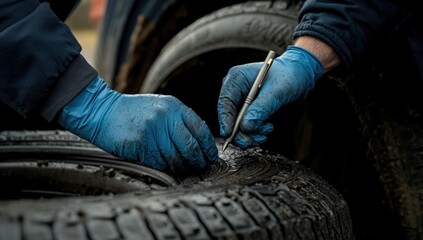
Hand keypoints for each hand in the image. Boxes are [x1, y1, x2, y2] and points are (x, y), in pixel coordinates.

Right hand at [57, 76, 218, 174]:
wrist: (103, 111)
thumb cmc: (135, 112)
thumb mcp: (161, 106)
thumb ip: (180, 121)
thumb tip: (200, 144)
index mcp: (174, 106)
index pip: (200, 129)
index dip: (208, 147)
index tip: (211, 157)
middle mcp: (165, 117)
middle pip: (191, 147)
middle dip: (198, 161)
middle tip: (200, 167)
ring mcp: (152, 131)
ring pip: (176, 158)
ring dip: (183, 168)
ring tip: (185, 171)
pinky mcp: (140, 144)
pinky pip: (159, 163)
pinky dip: (166, 169)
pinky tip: (168, 169)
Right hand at [217, 46, 323, 148]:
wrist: (299, 78)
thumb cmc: (289, 77)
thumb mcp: (277, 92)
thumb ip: (261, 109)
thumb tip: (246, 126)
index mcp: (237, 78)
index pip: (225, 101)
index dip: (225, 119)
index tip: (228, 134)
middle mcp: (235, 91)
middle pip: (228, 117)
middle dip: (240, 132)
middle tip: (251, 141)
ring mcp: (241, 102)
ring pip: (237, 126)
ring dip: (250, 134)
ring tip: (266, 130)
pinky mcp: (248, 112)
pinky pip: (245, 128)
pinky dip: (254, 133)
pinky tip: (266, 129)